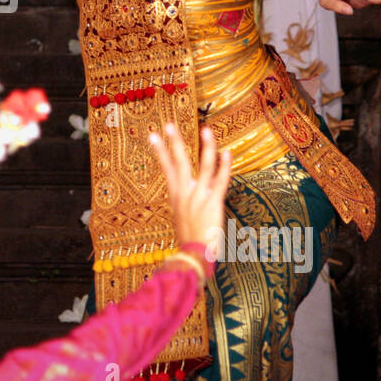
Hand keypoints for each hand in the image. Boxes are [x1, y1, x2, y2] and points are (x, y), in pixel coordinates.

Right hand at [150, 124, 229, 258]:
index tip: (153, 136)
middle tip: (169, 125)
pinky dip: (225, 165)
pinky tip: (227, 152)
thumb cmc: (189, 239)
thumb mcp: (181, 218)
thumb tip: (189, 192)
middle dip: (174, 142)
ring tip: (206, 129)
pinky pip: (221, 180)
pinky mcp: (214, 202)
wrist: (194, 255)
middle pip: (179, 162)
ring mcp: (199, 196)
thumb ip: (185, 202)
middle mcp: (185, 193)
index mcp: (176, 195)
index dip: (160, 151)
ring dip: (206, 146)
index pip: (166, 168)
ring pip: (204, 166)